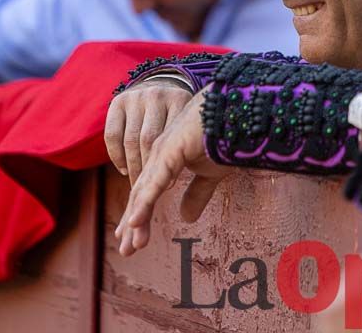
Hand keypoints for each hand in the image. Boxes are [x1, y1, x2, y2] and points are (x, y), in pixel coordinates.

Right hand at [104, 78, 193, 184]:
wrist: (160, 85)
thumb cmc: (178, 117)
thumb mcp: (187, 124)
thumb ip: (185, 146)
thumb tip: (174, 186)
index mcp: (180, 100)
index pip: (170, 139)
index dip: (168, 165)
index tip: (168, 186)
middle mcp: (157, 95)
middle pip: (148, 141)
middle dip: (147, 170)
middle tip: (149, 192)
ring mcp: (136, 97)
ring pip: (130, 141)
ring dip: (132, 167)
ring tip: (137, 186)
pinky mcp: (118, 101)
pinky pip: (112, 135)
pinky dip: (116, 157)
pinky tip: (124, 170)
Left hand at [113, 89, 229, 255]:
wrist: (235, 110)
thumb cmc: (223, 137)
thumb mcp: (210, 174)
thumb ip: (196, 194)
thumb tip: (185, 218)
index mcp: (165, 161)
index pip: (148, 193)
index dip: (140, 218)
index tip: (131, 241)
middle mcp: (159, 156)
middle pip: (141, 195)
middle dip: (132, 224)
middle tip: (126, 250)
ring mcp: (163, 151)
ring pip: (145, 191)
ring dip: (136, 218)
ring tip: (129, 244)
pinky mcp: (172, 149)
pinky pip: (156, 180)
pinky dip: (145, 200)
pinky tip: (135, 220)